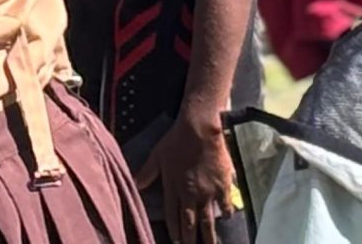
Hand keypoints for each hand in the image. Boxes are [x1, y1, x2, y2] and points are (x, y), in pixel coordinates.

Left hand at [140, 114, 239, 243]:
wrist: (199, 129)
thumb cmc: (176, 140)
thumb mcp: (157, 156)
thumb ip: (146, 173)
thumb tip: (134, 184)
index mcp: (173, 188)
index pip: (172, 216)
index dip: (174, 230)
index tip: (175, 241)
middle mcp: (190, 195)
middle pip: (189, 223)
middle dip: (189, 239)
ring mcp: (207, 192)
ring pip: (207, 220)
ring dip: (208, 235)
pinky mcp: (223, 186)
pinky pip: (225, 205)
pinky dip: (226, 213)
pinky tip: (227, 218)